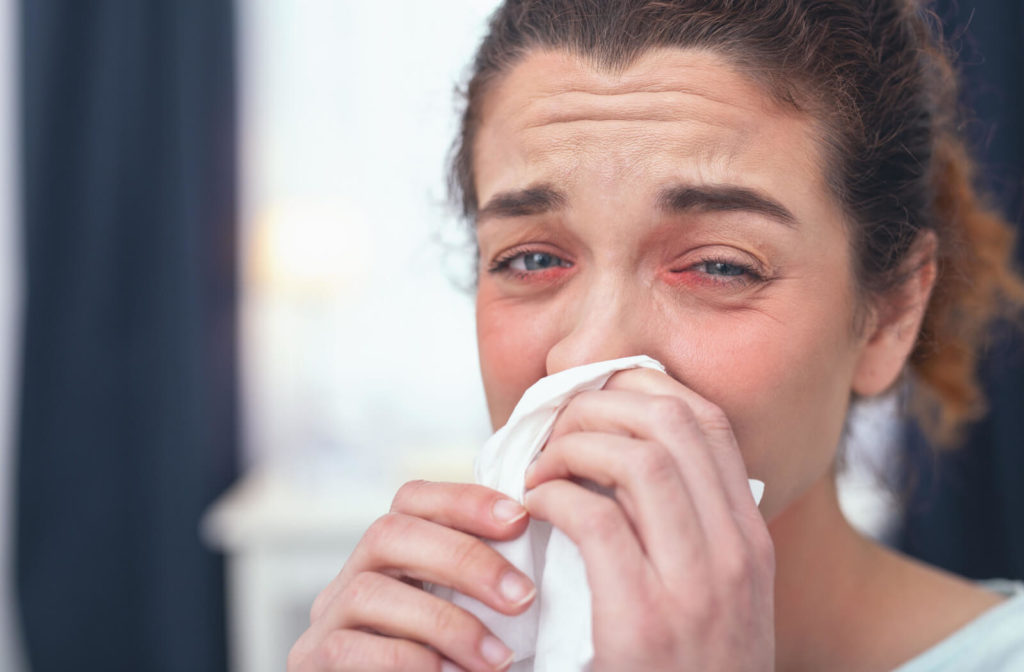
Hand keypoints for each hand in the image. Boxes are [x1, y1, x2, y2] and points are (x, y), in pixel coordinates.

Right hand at [287, 480, 534, 670]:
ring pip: (369, 591)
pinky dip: (409, 660)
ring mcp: (325, 621)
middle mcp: (349, 578)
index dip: (464, 499)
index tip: (519, 519)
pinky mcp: (312, 662)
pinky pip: (350, 648)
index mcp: (388, 557)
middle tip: (521, 597)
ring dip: (445, 622)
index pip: (412, 500)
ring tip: (498, 660)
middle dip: (462, 558)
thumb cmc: (452, 666)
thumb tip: (540, 535)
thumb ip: (484, 582)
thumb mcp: (467, 615)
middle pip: (388, 533)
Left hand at [524, 368, 774, 670]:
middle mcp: (736, 553)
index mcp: (750, 540)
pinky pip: (593, 518)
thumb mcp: (717, 598)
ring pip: (636, 458)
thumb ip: (690, 532)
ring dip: (573, 446)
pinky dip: (552, 496)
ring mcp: (696, 588)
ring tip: (540, 468)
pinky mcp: (643, 622)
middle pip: (672, 423)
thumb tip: (624, 458)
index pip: (708, 422)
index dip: (646, 388)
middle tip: (557, 427)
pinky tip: (532, 508)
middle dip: (603, 404)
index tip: (597, 398)